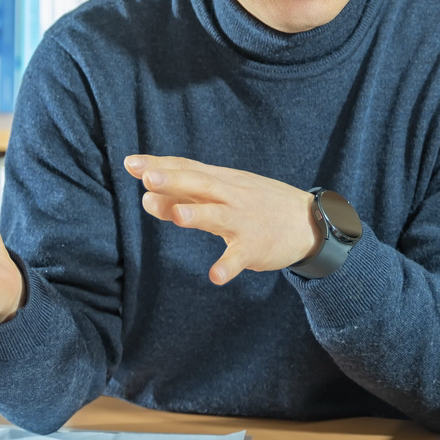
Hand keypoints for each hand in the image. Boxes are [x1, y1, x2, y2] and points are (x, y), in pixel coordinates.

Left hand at [124, 154, 322, 284]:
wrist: (308, 221)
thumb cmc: (256, 204)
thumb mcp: (223, 194)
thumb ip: (184, 197)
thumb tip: (146, 198)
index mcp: (221, 181)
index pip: (187, 168)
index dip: (160, 165)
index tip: (130, 163)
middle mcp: (230, 196)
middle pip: (200, 184)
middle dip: (174, 180)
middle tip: (147, 177)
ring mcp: (243, 221)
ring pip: (218, 216)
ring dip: (198, 215)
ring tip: (177, 215)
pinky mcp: (255, 246)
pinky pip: (239, 257)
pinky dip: (228, 266)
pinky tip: (215, 276)